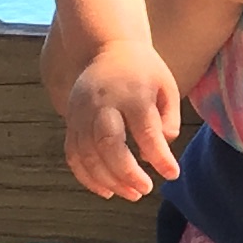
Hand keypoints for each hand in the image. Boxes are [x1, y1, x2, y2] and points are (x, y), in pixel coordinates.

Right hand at [65, 40, 184, 198]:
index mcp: (132, 92)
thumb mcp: (166, 86)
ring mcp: (81, 113)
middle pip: (108, 144)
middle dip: (126, 172)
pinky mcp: (70, 122)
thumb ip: (169, 118)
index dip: (159, 156)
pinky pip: (73, 155)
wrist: (105, 48)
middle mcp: (102, 103)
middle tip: (145, 189)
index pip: (145, 130)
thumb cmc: (143, 71)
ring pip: (87, 154)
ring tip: (132, 194)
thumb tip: (160, 150)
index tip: (172, 173)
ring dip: (108, 180)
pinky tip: (107, 191)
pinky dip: (87, 177)